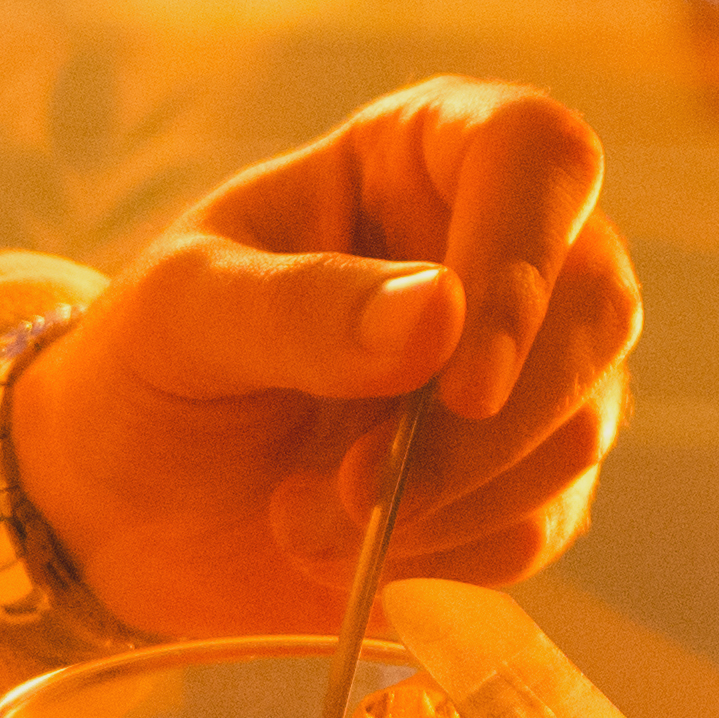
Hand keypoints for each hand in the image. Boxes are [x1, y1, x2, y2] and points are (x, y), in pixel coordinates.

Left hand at [7, 80, 639, 643]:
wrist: (124, 505)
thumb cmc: (147, 364)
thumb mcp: (182, 314)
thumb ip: (298, 306)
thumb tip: (442, 315)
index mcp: (424, 158)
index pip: (538, 156)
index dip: (523, 257)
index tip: (458, 382)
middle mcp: (502, 249)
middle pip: (594, 307)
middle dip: (484, 428)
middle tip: (354, 490)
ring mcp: (528, 368)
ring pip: (579, 427)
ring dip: (445, 504)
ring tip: (301, 522)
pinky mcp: (522, 480)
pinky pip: (542, 523)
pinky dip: (445, 562)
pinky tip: (348, 559)